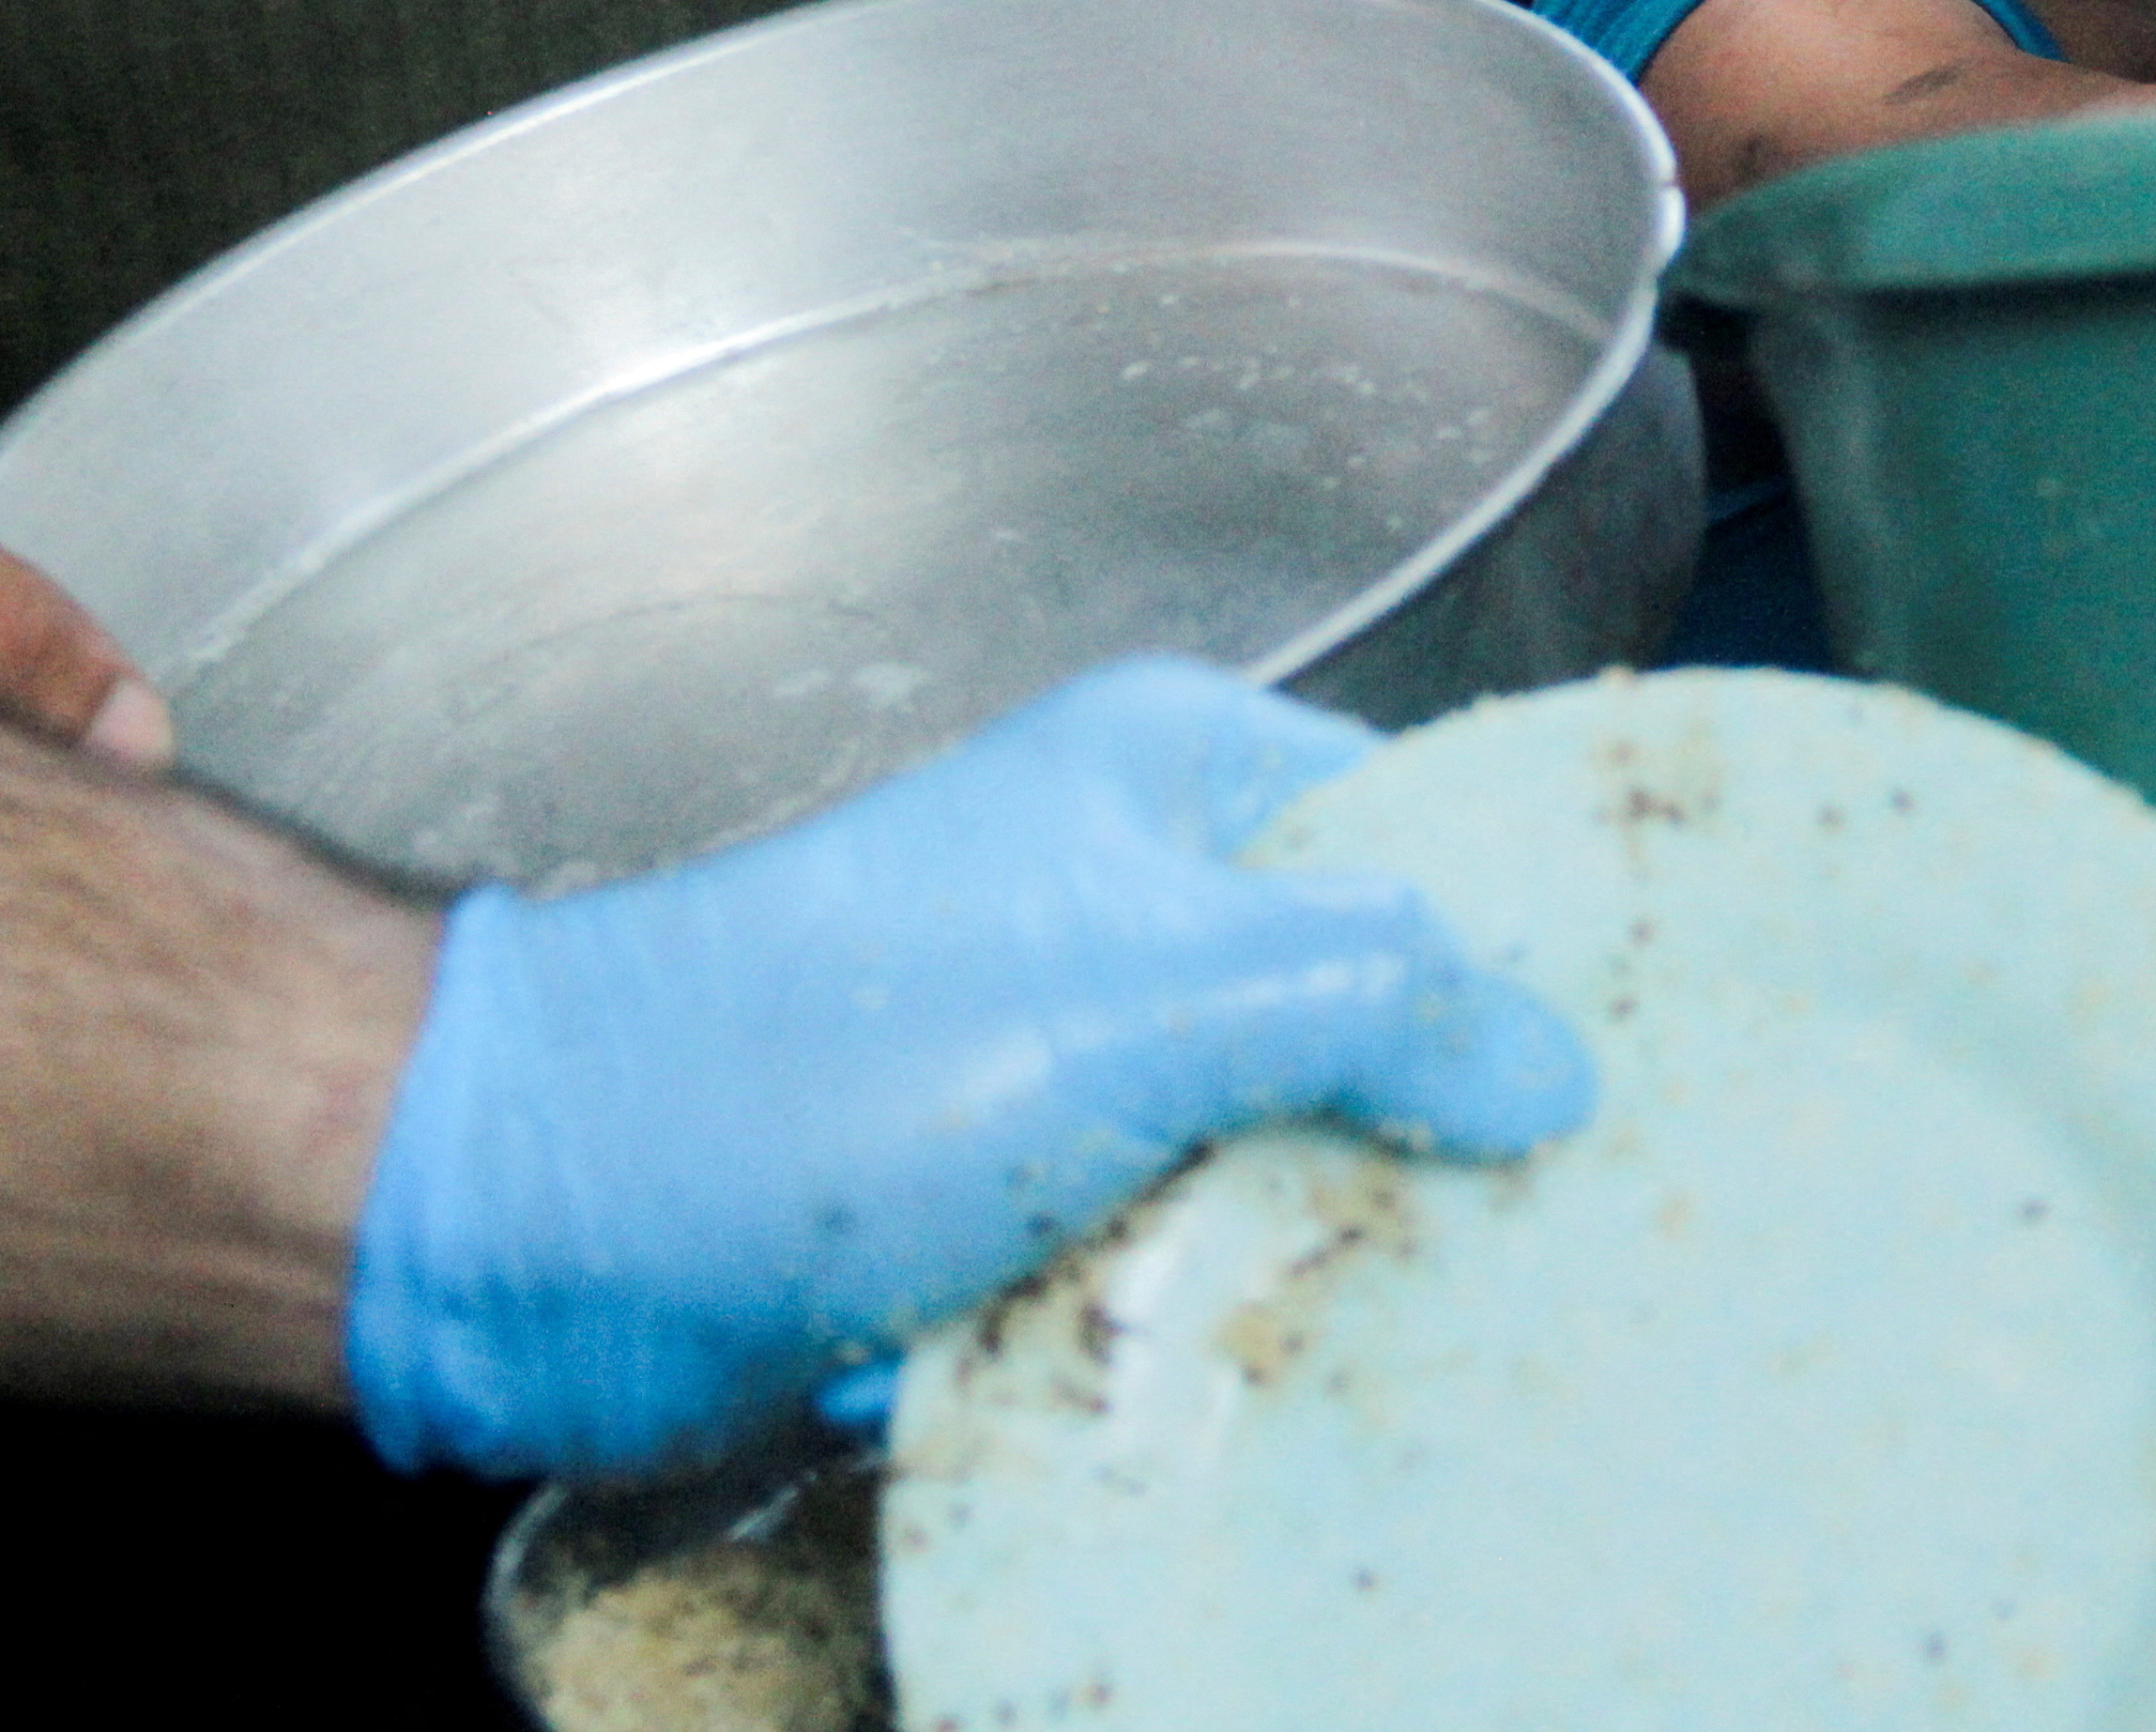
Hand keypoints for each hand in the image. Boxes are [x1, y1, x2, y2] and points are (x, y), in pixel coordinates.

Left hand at [343, 658, 1592, 1478]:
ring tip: (1331, 1329)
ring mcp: (1064, 1057)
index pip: (1428, 841)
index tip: (1621, 1080)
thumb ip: (1377, 1008)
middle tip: (1511, 1243)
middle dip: (1412, 1146)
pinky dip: (1164, 1332)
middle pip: (1364, 1022)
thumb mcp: (1144, 1006)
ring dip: (1275, 1265)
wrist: (534, 1230)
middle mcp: (1130, 900)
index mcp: (1175, 780)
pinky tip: (1180, 1375)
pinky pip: (1155, 1268)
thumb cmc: (807, 1067)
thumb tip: (1556, 1065)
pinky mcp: (1005, 1200)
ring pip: (1266, 1167)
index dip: (1523, 959)